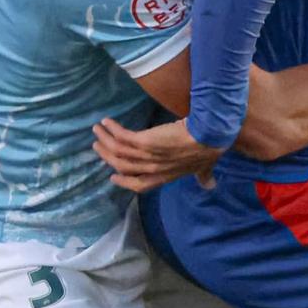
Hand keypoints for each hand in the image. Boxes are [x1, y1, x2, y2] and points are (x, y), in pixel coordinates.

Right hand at [92, 118, 223, 192]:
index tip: (113, 177)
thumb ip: (203, 176)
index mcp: (164, 177)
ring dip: (105, 140)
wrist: (207, 136)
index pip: (139, 185)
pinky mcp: (144, 141)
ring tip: (97, 130)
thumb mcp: (203, 167)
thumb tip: (210, 186)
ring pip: (117, 152)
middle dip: (107, 156)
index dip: (124, 182)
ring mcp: (146, 156)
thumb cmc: (207, 150)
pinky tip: (106, 122)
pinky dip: (112, 129)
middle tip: (98, 147)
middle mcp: (151, 169)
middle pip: (122, 166)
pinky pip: (122, 137)